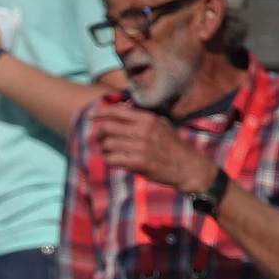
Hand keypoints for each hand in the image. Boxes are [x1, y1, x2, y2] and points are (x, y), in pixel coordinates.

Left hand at [90, 102, 218, 193]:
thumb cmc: (172, 146)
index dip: (101, 112)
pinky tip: (112, 161)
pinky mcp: (138, 163)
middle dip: (99, 133)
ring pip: (108, 145)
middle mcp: (143, 131)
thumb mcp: (161, 125)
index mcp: (148, 119)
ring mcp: (141, 147)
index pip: (118, 111)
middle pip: (108, 128)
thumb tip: (121, 112)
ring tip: (106, 151)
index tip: (91, 116)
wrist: (187, 166)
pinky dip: (108, 160)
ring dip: (103, 149)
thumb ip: (143, 119)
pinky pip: (113, 159)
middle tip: (99, 139)